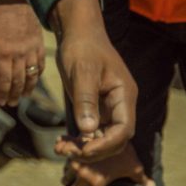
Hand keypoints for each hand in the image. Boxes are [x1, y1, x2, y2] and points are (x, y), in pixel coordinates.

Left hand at [0, 0, 44, 106]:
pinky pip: (40, 64)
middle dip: (15, 94)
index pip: (5, 79)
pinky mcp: (39, 45)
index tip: (2, 102)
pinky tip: (33, 80)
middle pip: (19, 80)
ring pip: (32, 75)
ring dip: (28, 88)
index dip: (4, 93)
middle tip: (12, 103)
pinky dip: (38, 74)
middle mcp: (19, 54)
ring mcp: (31, 50)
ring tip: (23, 96)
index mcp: (3, 52)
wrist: (15, 2)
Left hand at [48, 0, 135, 163]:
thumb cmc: (82, 47)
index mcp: (124, 95)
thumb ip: (86, 101)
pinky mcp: (98, 109)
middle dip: (93, 150)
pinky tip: (63, 141)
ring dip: (84, 148)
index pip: (123, 130)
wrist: (78, 33)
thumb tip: (88, 131)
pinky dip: (80, 140)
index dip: (105, 144)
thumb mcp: (82, 72)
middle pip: (115, 140)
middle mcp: (121, 104)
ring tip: (60, 148)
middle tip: (66, 152)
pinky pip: (93, 132)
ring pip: (103, 139)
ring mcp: (110, 108)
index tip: (83, 149)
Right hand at [61, 143, 150, 185]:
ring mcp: (77, 165)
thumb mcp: (134, 166)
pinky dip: (68, 169)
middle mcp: (84, 177)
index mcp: (98, 184)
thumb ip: (141, 178)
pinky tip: (67, 169)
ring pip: (68, 179)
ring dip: (67, 185)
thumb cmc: (123, 150)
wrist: (107, 130)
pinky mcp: (73, 154)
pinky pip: (68, 164)